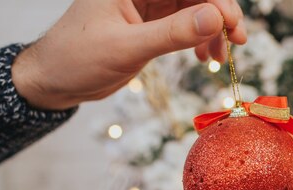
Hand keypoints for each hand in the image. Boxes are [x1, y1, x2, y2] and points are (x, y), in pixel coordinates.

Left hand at [11, 0, 245, 109]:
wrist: (55, 79)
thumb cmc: (77, 58)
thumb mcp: (127, 47)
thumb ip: (172, 33)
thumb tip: (216, 19)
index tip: (231, 25)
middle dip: (220, 13)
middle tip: (237, 41)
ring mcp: (148, 5)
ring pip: (195, 8)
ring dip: (213, 30)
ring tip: (220, 57)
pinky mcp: (151, 24)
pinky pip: (186, 25)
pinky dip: (200, 40)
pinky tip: (205, 58)